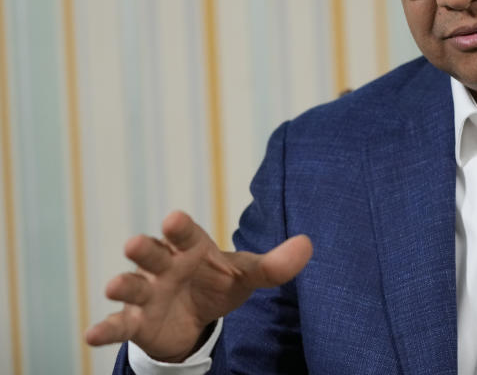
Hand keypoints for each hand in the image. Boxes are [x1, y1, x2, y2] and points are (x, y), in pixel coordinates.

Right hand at [84, 210, 312, 361]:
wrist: (196, 316)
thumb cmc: (218, 283)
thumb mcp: (247, 275)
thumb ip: (275, 265)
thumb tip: (308, 245)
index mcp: (192, 249)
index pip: (187, 235)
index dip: (180, 228)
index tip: (173, 219)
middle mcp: (165, 266)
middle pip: (153, 255)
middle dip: (145, 250)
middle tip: (135, 244)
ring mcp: (147, 293)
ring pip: (132, 285)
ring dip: (123, 284)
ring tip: (114, 284)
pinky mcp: (136, 320)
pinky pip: (119, 324)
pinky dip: (105, 328)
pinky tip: (92, 334)